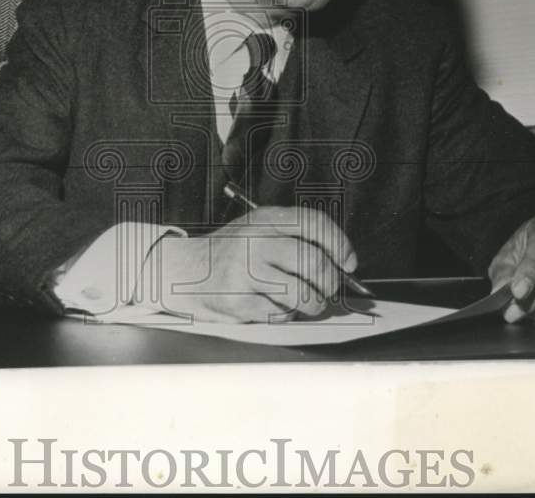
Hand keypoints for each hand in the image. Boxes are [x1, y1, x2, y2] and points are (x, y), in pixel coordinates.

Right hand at [140, 206, 356, 322]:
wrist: (185, 271)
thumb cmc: (232, 251)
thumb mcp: (260, 228)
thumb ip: (297, 237)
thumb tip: (344, 263)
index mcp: (265, 219)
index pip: (315, 223)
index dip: (340, 244)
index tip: (348, 262)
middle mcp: (256, 241)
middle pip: (314, 263)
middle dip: (329, 282)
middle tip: (327, 288)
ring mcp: (246, 273)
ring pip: (303, 295)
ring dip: (312, 304)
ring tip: (304, 301)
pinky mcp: (239, 302)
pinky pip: (281, 315)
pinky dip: (285, 315)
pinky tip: (272, 304)